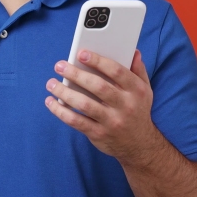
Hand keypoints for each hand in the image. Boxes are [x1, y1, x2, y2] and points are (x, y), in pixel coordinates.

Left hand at [45, 49, 160, 165]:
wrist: (140, 145)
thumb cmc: (137, 110)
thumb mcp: (145, 90)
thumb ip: (138, 70)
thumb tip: (133, 51)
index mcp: (136, 90)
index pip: (117, 72)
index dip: (98, 61)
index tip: (81, 53)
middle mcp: (125, 106)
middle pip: (98, 87)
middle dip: (76, 74)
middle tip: (59, 66)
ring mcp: (112, 121)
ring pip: (84, 105)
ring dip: (64, 93)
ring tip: (51, 83)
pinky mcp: (99, 134)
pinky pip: (77, 122)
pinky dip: (61, 112)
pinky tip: (51, 102)